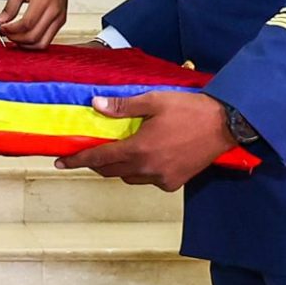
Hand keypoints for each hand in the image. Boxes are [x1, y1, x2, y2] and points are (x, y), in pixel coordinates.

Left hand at [0, 0, 69, 48]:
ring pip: (42, 43)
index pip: (26, 25)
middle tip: (4, 33)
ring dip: (25, 44)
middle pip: (33, 37)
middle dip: (15, 38)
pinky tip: (24, 35)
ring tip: (14, 36)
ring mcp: (59, 18)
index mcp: (43, 1)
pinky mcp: (61, 21)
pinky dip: (34, 41)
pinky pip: (48, 38)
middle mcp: (54, 12)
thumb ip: (9, 7)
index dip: (11, 30)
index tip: (0, 27)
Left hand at [54, 91, 235, 191]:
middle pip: (112, 171)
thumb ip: (122, 107)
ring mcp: (163, 178)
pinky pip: (150, 180)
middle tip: (88, 153)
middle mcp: (148, 169)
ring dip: (121, 167)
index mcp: (139, 149)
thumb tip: (96, 105)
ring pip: (130, 177)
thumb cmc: (189, 109)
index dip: (77, 160)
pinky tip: (146, 156)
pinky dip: (142, 171)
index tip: (60, 162)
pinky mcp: (176, 183)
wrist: (225, 124)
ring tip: (120, 150)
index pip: (99, 158)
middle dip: (97, 163)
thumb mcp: (153, 101)